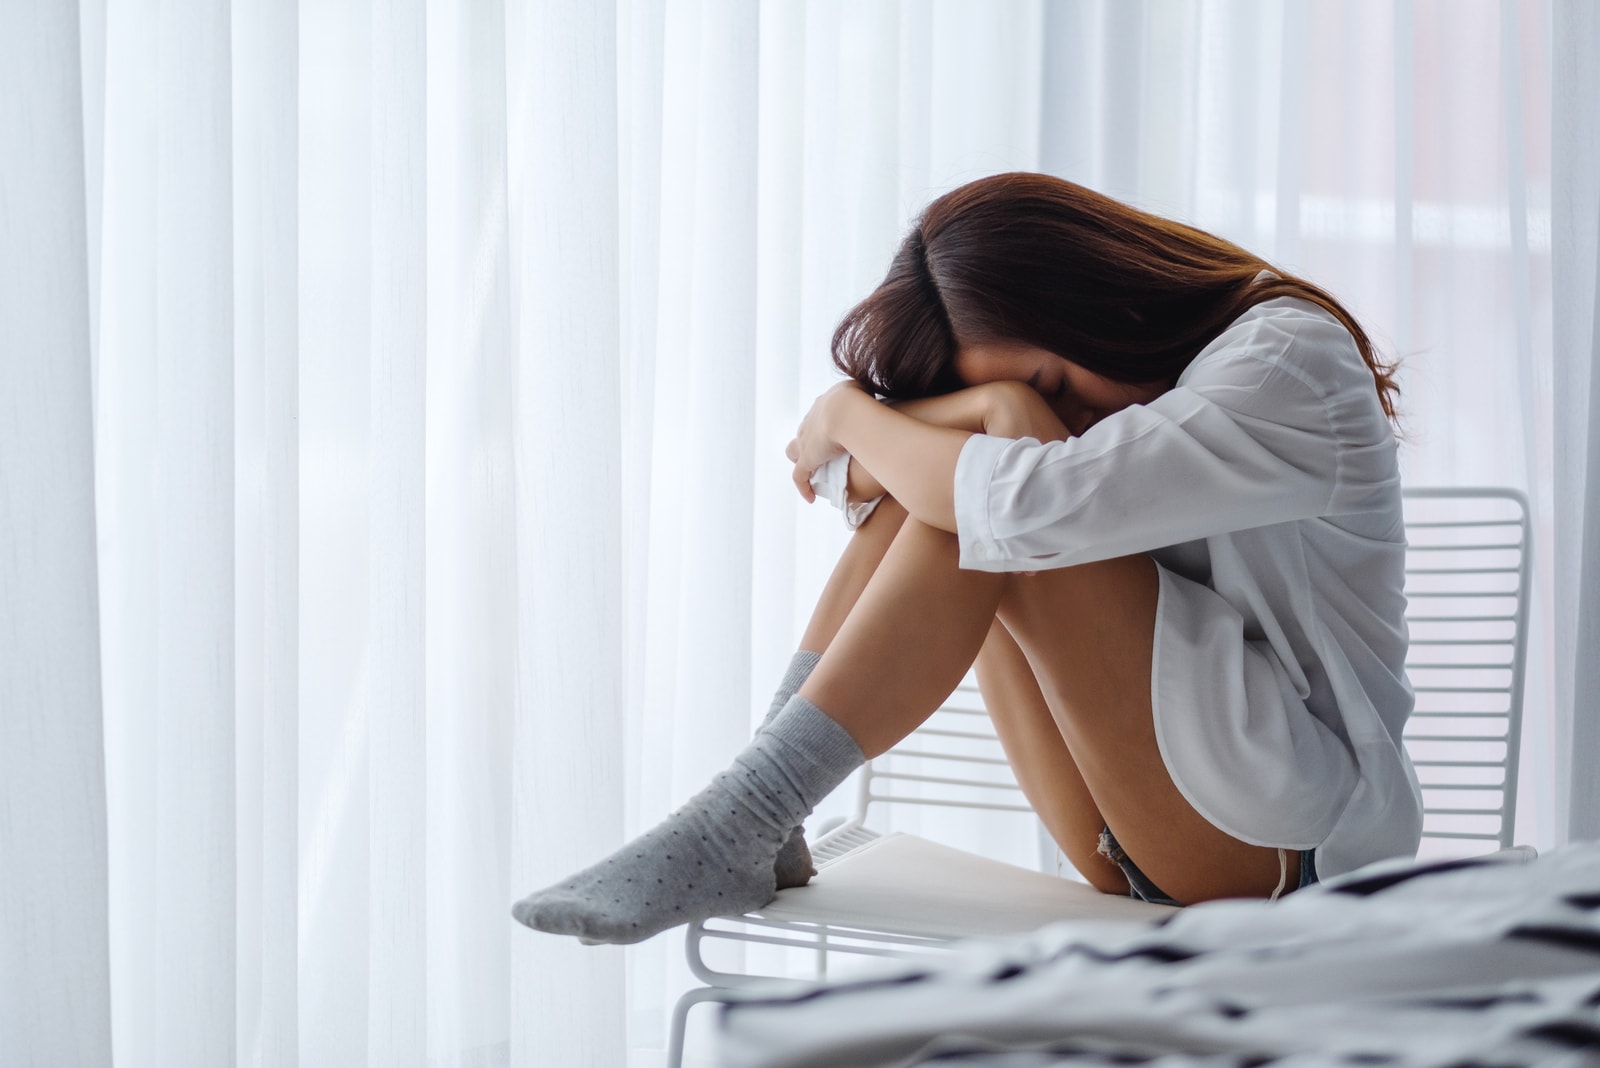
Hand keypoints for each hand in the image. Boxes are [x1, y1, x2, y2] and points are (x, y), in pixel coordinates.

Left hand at [786, 380, 866, 501]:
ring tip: (812, 470)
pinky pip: (799, 476)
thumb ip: (865, 393)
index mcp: (824, 404)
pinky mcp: (806, 459)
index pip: (821, 414)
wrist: (846, 413)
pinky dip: (803, 486)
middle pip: (806, 430)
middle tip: (824, 450)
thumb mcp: (863, 390)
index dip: (827, 423)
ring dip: (800, 459)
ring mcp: (806, 441)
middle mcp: (811, 421)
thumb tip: (872, 398)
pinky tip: (810, 497)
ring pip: (795, 450)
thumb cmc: (859, 401)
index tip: (837, 432)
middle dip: (811, 440)